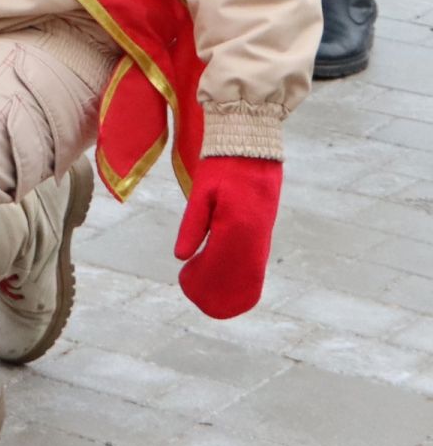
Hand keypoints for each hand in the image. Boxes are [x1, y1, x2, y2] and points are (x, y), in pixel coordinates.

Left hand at [174, 155, 281, 318]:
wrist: (252, 149)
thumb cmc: (222, 168)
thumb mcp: (202, 192)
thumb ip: (193, 225)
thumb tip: (181, 257)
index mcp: (238, 225)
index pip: (222, 264)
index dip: (205, 279)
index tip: (187, 285)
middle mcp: (256, 234)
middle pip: (239, 275)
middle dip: (219, 289)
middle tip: (195, 295)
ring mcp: (263, 234)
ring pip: (250, 271)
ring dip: (232, 285)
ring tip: (207, 292)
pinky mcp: (263, 232)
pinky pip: (254, 261)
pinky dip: (241, 274)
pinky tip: (224, 279)